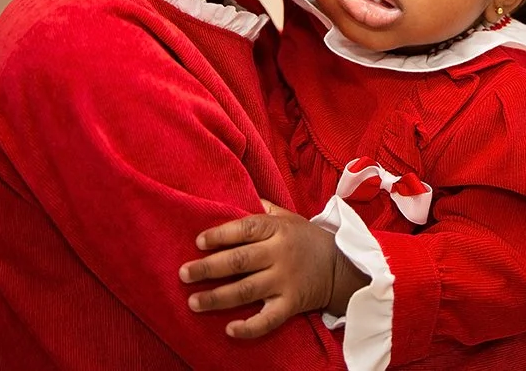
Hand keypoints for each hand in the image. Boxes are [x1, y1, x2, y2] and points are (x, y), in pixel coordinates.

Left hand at [180, 200, 355, 338]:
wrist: (341, 266)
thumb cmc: (307, 239)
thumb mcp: (288, 216)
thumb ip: (261, 209)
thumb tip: (234, 196)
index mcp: (276, 229)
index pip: (245, 228)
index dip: (220, 234)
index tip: (198, 242)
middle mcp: (279, 254)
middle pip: (239, 261)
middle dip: (208, 268)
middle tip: (183, 274)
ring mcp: (285, 281)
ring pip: (246, 290)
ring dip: (217, 298)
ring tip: (193, 302)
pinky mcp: (291, 305)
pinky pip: (268, 319)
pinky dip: (249, 327)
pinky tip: (229, 329)